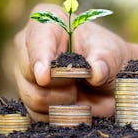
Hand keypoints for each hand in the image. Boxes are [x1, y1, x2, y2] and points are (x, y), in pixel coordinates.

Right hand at [13, 4, 130, 120]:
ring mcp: (25, 72)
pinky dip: (59, 114)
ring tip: (79, 91)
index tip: (45, 77)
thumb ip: (105, 61)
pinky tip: (72, 104)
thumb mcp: (112, 54)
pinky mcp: (28, 96)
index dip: (39, 58)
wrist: (109, 81)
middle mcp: (28, 45)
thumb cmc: (107, 57)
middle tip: (81, 79)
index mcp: (47, 23)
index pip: (37, 39)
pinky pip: (37, 114)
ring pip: (34, 96)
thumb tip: (96, 72)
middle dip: (60, 83)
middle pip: (30, 72)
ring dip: (63, 101)